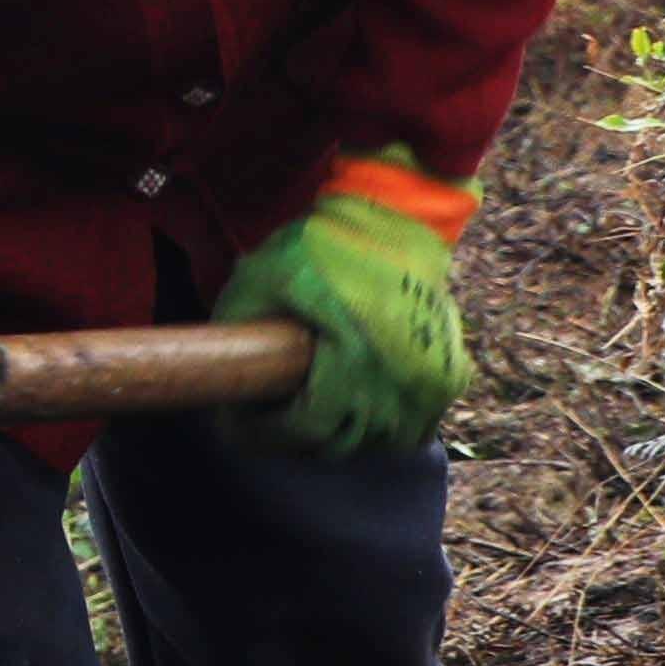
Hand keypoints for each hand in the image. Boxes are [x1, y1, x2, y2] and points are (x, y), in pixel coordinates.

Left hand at [213, 157, 470, 455]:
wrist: (391, 221)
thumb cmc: (316, 248)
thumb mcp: (257, 279)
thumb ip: (234, 331)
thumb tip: (214, 387)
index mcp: (353, 353)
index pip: (307, 429)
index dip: (265, 434)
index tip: (239, 422)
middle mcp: (400, 375)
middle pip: (342, 444)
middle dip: (298, 438)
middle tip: (269, 416)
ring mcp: (432, 379)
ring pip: (381, 444)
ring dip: (344, 438)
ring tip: (310, 411)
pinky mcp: (450, 376)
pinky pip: (417, 429)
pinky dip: (385, 428)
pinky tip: (354, 407)